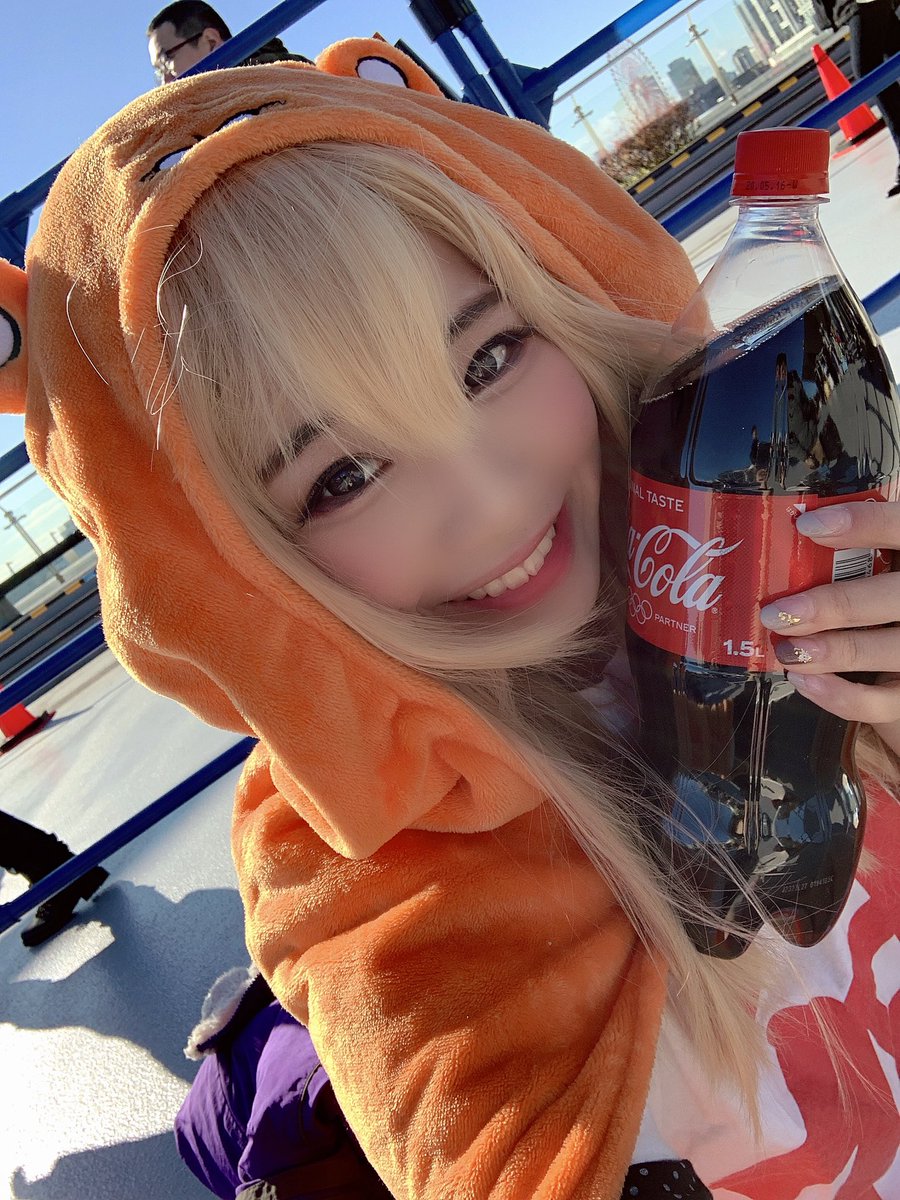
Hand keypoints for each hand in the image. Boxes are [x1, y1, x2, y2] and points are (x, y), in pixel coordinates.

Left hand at [758, 500, 899, 747]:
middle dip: (835, 605)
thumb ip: (868, 532)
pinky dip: (841, 696)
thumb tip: (799, 513)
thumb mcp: (892, 551)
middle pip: (895, 598)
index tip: (806, 526)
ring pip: (890, 650)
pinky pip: (884, 702)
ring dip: (834, 651)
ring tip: (787, 649)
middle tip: (779, 612)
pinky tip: (804, 680)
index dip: (861, 524)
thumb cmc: (892, 581)